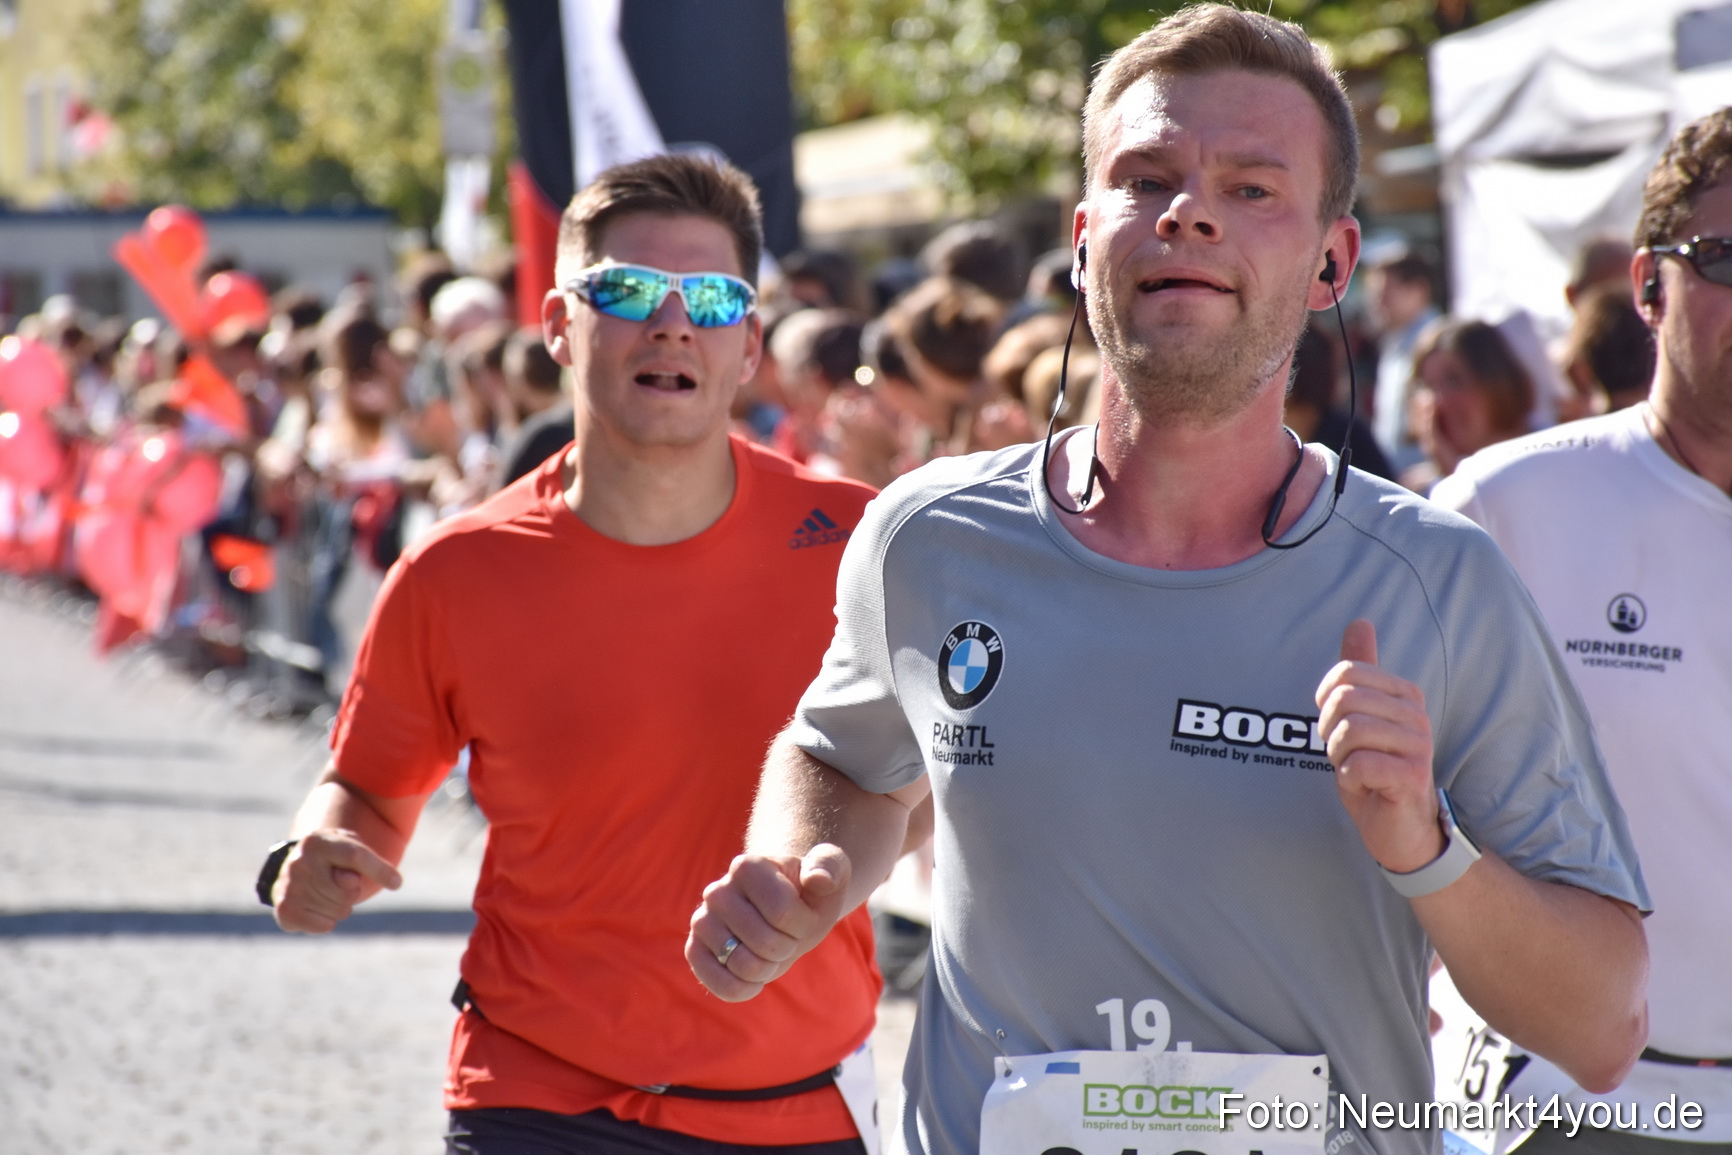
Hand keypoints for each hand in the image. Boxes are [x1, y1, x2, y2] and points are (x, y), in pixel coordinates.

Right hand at [272, 830, 402, 933]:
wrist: (296, 867)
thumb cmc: (333, 857)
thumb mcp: (349, 846)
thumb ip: (360, 858)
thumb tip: (350, 881)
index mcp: (317, 841)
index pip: (355, 857)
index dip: (379, 870)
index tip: (396, 883)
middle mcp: (298, 863)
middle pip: (348, 891)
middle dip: (352, 891)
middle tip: (341, 883)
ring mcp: (288, 887)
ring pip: (339, 911)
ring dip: (341, 907)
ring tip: (328, 893)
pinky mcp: (284, 911)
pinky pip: (325, 926)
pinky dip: (327, 921)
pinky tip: (316, 907)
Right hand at [686, 844, 851, 1001]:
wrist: (784, 909)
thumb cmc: (809, 891)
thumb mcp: (831, 870)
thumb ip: (830, 866)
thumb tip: (817, 879)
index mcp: (747, 865)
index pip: (782, 912)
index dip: (803, 923)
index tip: (804, 912)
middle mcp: (717, 891)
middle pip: (765, 943)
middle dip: (788, 947)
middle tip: (786, 933)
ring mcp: (702, 921)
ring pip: (743, 966)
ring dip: (769, 967)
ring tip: (769, 949)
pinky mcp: (694, 950)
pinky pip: (718, 984)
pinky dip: (744, 989)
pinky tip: (753, 978)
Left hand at [1315, 620, 1442, 872]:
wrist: (1401, 830)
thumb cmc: (1376, 771)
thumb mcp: (1361, 715)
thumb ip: (1360, 669)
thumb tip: (1359, 622)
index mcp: (1404, 694)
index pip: (1344, 673)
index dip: (1325, 702)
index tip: (1338, 726)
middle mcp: (1416, 714)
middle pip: (1344, 700)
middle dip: (1330, 731)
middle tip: (1346, 753)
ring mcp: (1418, 744)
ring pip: (1348, 731)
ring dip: (1339, 757)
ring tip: (1357, 769)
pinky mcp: (1412, 775)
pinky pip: (1357, 764)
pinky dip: (1349, 779)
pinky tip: (1366, 787)